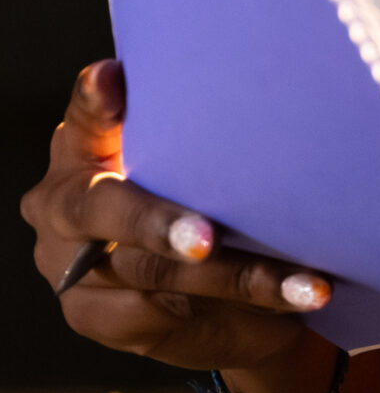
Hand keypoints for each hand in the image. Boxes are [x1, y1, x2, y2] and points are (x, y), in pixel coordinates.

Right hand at [22, 60, 333, 373]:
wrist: (229, 301)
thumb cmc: (216, 206)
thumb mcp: (210, 168)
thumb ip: (207, 144)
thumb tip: (270, 100)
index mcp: (84, 151)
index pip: (84, 122)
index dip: (94, 103)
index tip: (112, 77)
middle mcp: (63, 204)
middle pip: (101, 208)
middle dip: (158, 223)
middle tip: (208, 238)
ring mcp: (69, 265)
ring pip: (147, 270)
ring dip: (234, 276)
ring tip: (304, 281)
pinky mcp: (92, 315)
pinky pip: (158, 313)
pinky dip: (231, 306)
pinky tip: (287, 303)